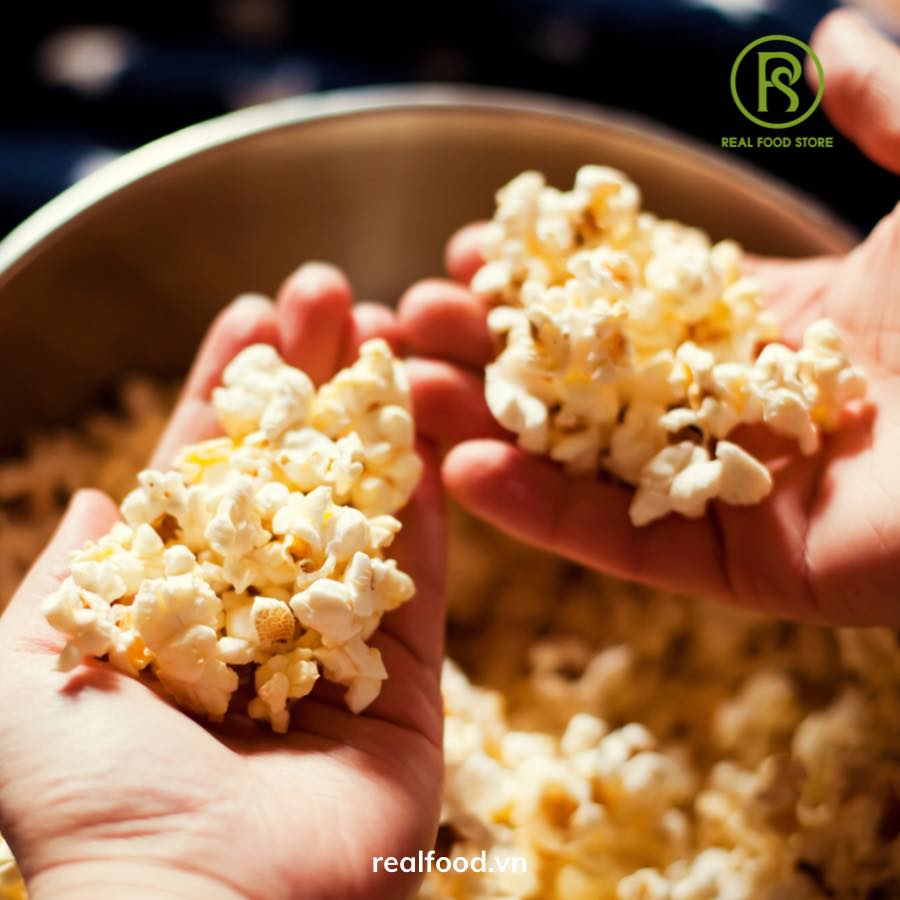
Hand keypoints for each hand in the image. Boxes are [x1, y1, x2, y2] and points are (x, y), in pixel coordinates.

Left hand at [0, 265, 444, 899]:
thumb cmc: (92, 803)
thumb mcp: (30, 672)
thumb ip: (65, 580)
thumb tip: (97, 499)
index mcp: (182, 607)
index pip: (213, 475)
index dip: (231, 391)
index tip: (253, 314)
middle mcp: (265, 619)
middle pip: (295, 478)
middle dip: (309, 383)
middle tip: (328, 293)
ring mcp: (343, 651)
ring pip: (365, 516)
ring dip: (375, 425)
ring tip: (385, 335)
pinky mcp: (412, 691)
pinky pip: (426, 587)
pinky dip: (430, 514)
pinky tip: (427, 436)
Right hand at [399, 9, 899, 626]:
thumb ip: (887, 112)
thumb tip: (830, 36)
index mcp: (769, 325)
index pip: (629, 304)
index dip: (548, 282)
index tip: (472, 255)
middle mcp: (736, 409)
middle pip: (585, 386)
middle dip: (488, 353)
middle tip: (404, 324)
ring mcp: (731, 491)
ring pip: (586, 465)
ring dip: (487, 429)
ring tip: (401, 392)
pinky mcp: (740, 565)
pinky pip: (624, 541)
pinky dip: (541, 513)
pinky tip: (464, 471)